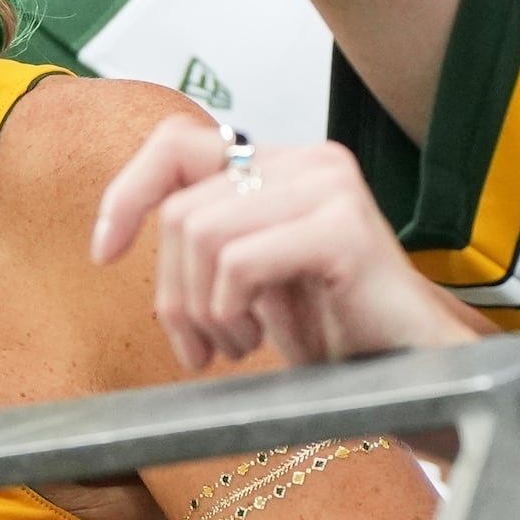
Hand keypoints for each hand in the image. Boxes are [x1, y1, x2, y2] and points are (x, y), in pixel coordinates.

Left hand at [90, 115, 485, 369]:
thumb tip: (119, 232)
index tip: (104, 251)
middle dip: (173, 291)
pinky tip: (261, 340)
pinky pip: (239, 260)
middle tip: (201, 347)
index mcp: (285, 164)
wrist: (416, 376)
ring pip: (200, 232)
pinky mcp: (343, 228)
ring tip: (237, 345)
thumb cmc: (339, 333)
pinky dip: (230, 309)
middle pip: (181, 209)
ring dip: (202, 308)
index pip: (177, 143)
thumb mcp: (253, 279)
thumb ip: (206, 240)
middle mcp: (308, 161)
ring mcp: (329, 188)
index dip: (128, 193)